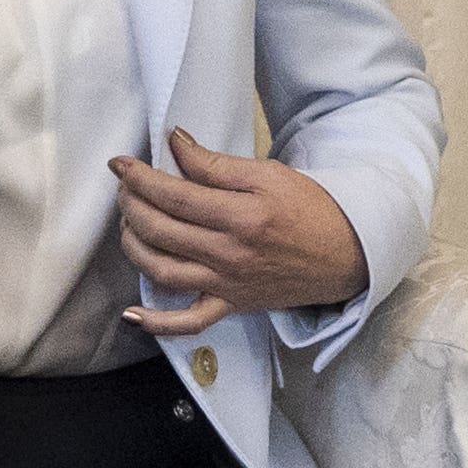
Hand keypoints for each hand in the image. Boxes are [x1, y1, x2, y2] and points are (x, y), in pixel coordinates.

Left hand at [117, 127, 364, 338]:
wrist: (347, 255)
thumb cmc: (312, 211)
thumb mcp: (269, 175)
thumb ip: (216, 164)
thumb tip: (175, 144)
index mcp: (241, 217)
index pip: (174, 196)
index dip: (140, 177)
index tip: (121, 163)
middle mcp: (229, 254)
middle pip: (160, 229)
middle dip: (131, 203)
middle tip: (126, 187)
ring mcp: (227, 284)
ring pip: (161, 269)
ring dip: (132, 244)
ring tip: (129, 223)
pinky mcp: (231, 305)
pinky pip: (188, 322)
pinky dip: (156, 323)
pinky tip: (131, 314)